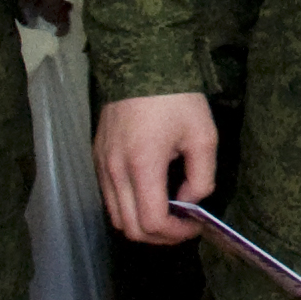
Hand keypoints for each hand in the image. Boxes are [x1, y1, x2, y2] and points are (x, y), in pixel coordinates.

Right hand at [98, 92, 221, 246]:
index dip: (177, 234)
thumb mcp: (203, 136)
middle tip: (182, 225)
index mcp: (142, 166)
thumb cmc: (176, 99)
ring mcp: (101, 165)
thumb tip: (189, 202)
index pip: (152, 222)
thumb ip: (202, 177)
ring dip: (141, 224)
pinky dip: (128, 207)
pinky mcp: (96, 158)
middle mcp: (114, 171)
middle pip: (130, 228)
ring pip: (116, 216)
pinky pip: (109, 197)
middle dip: (160, 236)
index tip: (196, 225)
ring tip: (168, 213)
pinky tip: (149, 194)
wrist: (142, 63)